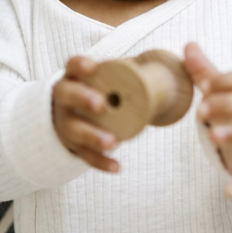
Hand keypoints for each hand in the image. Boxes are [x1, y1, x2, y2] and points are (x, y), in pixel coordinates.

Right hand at [52, 56, 119, 172]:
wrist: (79, 114)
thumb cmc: (101, 90)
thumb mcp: (109, 78)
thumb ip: (129, 73)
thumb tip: (166, 68)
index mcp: (74, 77)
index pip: (72, 66)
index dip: (80, 65)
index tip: (94, 67)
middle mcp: (64, 99)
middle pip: (66, 95)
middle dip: (82, 98)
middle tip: (101, 104)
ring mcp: (66, 123)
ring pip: (74, 129)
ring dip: (92, 136)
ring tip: (112, 142)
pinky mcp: (73, 145)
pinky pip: (85, 155)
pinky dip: (101, 162)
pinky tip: (116, 167)